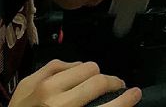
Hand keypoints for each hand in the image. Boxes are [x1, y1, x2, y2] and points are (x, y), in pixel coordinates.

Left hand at [10, 60, 137, 106]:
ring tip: (89, 84)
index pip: (109, 106)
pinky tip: (69, 78)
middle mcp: (55, 101)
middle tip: (111, 89)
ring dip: (90, 75)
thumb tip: (115, 101)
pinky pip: (58, 63)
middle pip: (98, 78)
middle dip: (109, 83)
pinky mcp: (28, 81)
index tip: (136, 93)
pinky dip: (68, 70)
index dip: (127, 99)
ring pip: (82, 65)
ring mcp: (40, 87)